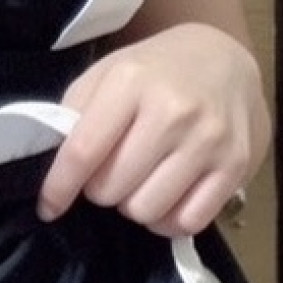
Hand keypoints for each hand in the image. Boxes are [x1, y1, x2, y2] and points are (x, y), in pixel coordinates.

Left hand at [38, 23, 271, 236]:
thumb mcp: (107, 72)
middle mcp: (172, 111)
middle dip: (100, 189)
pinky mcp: (235, 166)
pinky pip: (187, 222)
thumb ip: (76, 112)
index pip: (83, 152)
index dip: (59, 187)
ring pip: (146, 210)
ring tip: (138, 182)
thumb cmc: (154, 70)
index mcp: (130, 82)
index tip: (47, 207)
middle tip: (109, 172)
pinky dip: (167, 221)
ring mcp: (208, 140)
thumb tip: (54, 165)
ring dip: (132, 205)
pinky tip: (165, 198)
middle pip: (112, 189)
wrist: (225, 60)